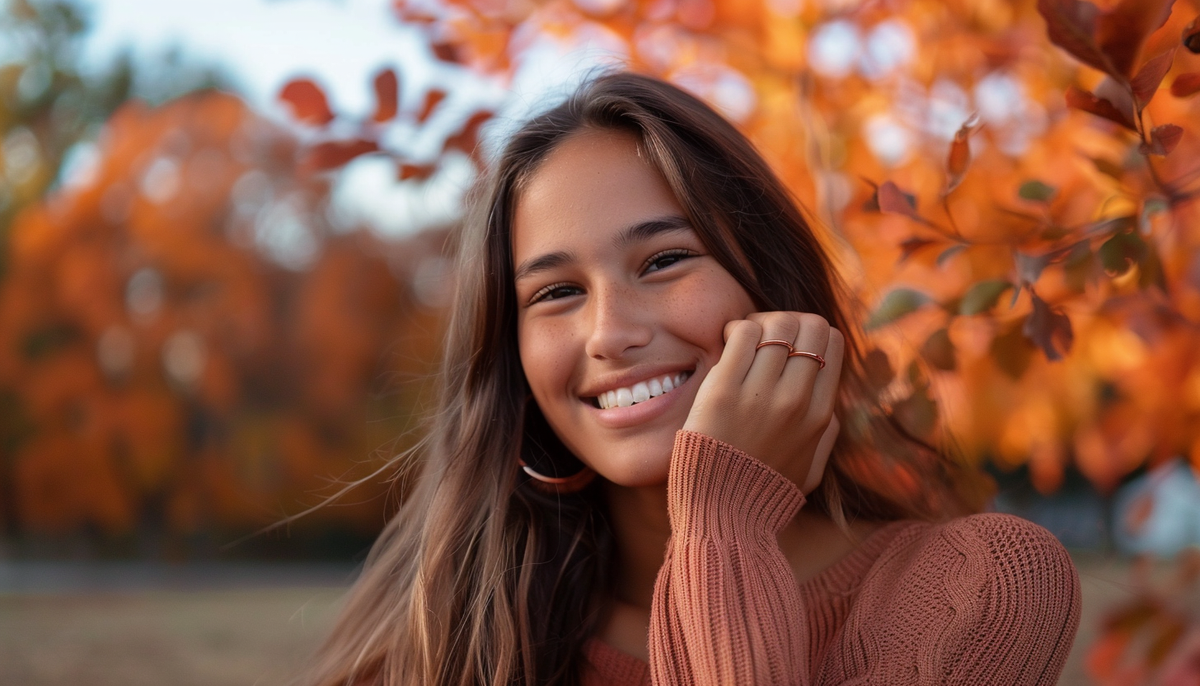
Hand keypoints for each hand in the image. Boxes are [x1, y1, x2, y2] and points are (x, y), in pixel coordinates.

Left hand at [682, 311, 843, 493]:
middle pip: (809, 325)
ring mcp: (762, 395)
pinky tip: (725, 341)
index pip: (832, 342)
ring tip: (741, 338)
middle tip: (763, 336)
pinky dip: (737, 328)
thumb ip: (826, 437)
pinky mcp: (724, 391)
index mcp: (822, 415)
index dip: (810, 333)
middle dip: (787, 321)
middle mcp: (798, 400)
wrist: (721, 516)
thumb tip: (830, 407)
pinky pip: (743, 333)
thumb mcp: (810, 470)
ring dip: (759, 322)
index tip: (787, 346)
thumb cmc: (762, 493)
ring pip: (777, 324)